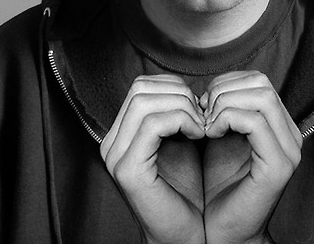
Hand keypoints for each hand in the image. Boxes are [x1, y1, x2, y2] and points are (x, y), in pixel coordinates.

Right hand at [100, 74, 205, 243]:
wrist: (191, 233)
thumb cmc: (188, 188)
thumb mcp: (178, 139)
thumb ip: (172, 111)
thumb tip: (183, 86)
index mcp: (120, 134)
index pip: (140, 85)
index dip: (173, 86)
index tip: (197, 105)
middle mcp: (111, 143)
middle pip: (140, 87)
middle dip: (178, 93)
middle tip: (202, 114)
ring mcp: (116, 157)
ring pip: (144, 101)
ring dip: (182, 106)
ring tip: (201, 126)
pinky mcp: (129, 171)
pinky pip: (153, 124)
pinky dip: (181, 120)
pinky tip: (198, 134)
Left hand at [200, 71, 301, 243]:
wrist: (220, 233)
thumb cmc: (217, 186)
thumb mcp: (220, 136)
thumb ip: (224, 109)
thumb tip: (212, 86)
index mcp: (279, 126)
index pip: (258, 79)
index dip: (226, 82)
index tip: (203, 103)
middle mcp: (290, 135)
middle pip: (261, 82)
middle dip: (223, 89)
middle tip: (202, 112)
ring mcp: (288, 151)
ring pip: (260, 96)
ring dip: (223, 103)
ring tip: (206, 124)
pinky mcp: (279, 167)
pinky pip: (255, 122)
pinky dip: (226, 119)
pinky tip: (210, 134)